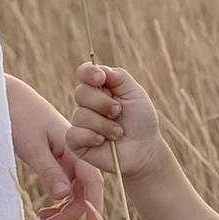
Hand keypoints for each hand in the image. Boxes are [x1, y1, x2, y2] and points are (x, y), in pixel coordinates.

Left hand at [10, 92, 104, 219]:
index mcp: (75, 147)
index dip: (95, 204)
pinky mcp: (52, 159)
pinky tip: (44, 209)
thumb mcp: (32, 144)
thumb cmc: (19, 115)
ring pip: (72, 190)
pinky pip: (61, 185)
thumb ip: (48, 169)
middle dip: (71, 213)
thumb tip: (63, 196)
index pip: (92, 180)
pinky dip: (55, 200)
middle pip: (83, 190)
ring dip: (62, 210)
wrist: (6, 96)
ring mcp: (63, 157)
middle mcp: (74, 153)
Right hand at [67, 60, 168, 177]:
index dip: (89, 73)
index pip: (84, 73)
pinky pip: (74, 134)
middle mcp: (87, 103)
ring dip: (104, 125)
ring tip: (118, 133)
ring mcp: (80, 122)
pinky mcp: (76, 141)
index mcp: (100, 88)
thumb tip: (100, 69)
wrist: (144, 150)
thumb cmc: (141, 121)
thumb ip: (119, 77)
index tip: (101, 79)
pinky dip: (91, 137)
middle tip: (118, 112)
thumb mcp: (135, 93)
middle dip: (103, 103)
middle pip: (81, 93)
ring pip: (80, 115)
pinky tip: (103, 142)